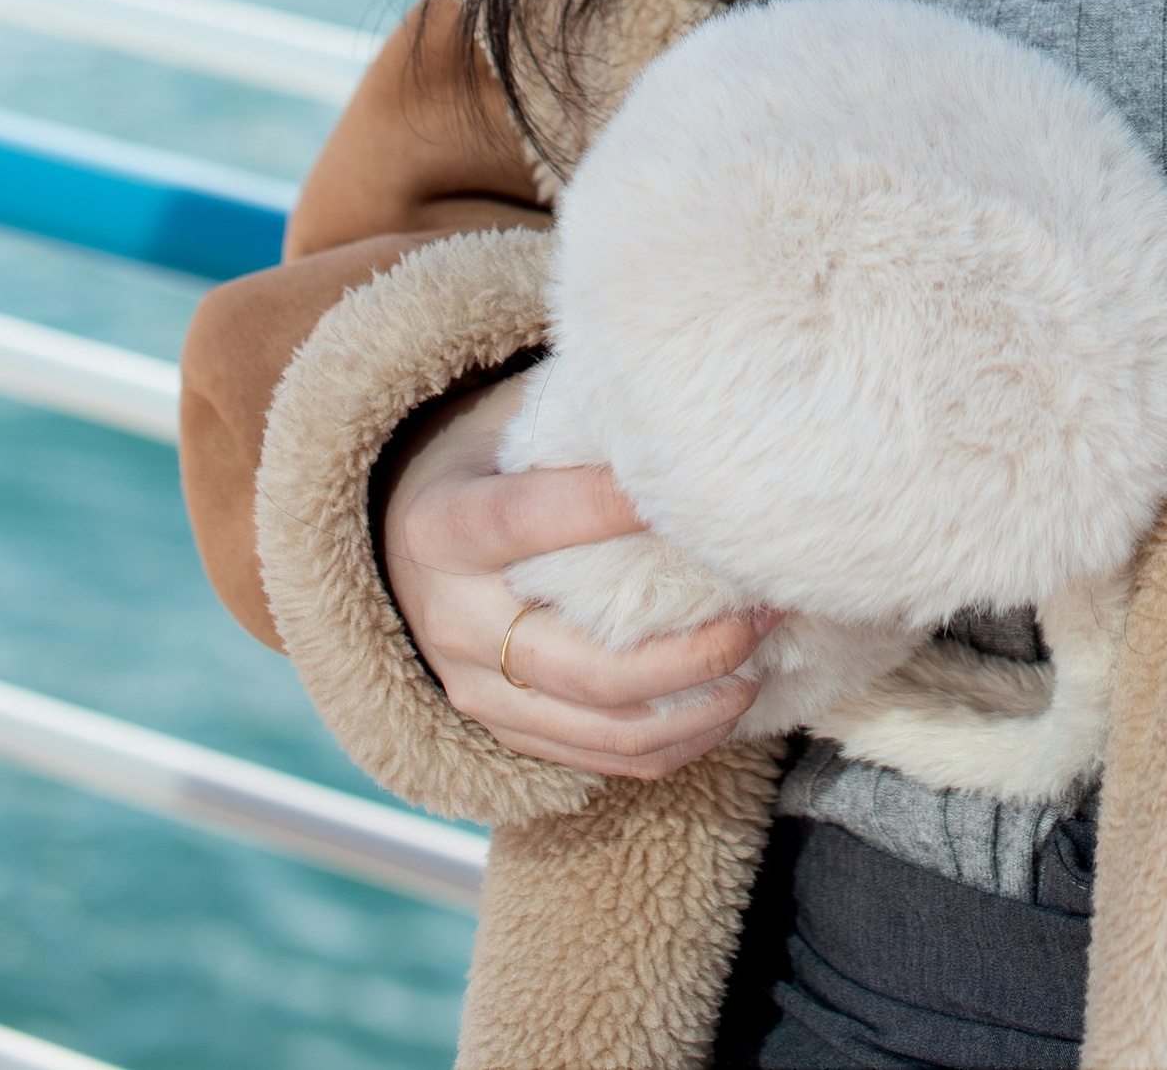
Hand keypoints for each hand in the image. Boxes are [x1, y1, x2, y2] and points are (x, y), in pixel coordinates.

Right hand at [379, 370, 769, 780]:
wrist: (402, 548)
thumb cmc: (483, 466)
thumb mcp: (502, 424)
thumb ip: (574, 422)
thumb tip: (679, 407)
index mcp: (440, 527)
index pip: (523, 521)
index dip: (603, 509)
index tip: (693, 492)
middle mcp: (452, 620)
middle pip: (580, 660)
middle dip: (690, 646)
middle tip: (765, 605)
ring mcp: (475, 688)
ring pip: (601, 723)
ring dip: (697, 703)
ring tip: (764, 659)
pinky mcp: (505, 731)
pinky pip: (601, 758)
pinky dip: (675, 743)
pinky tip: (728, 702)